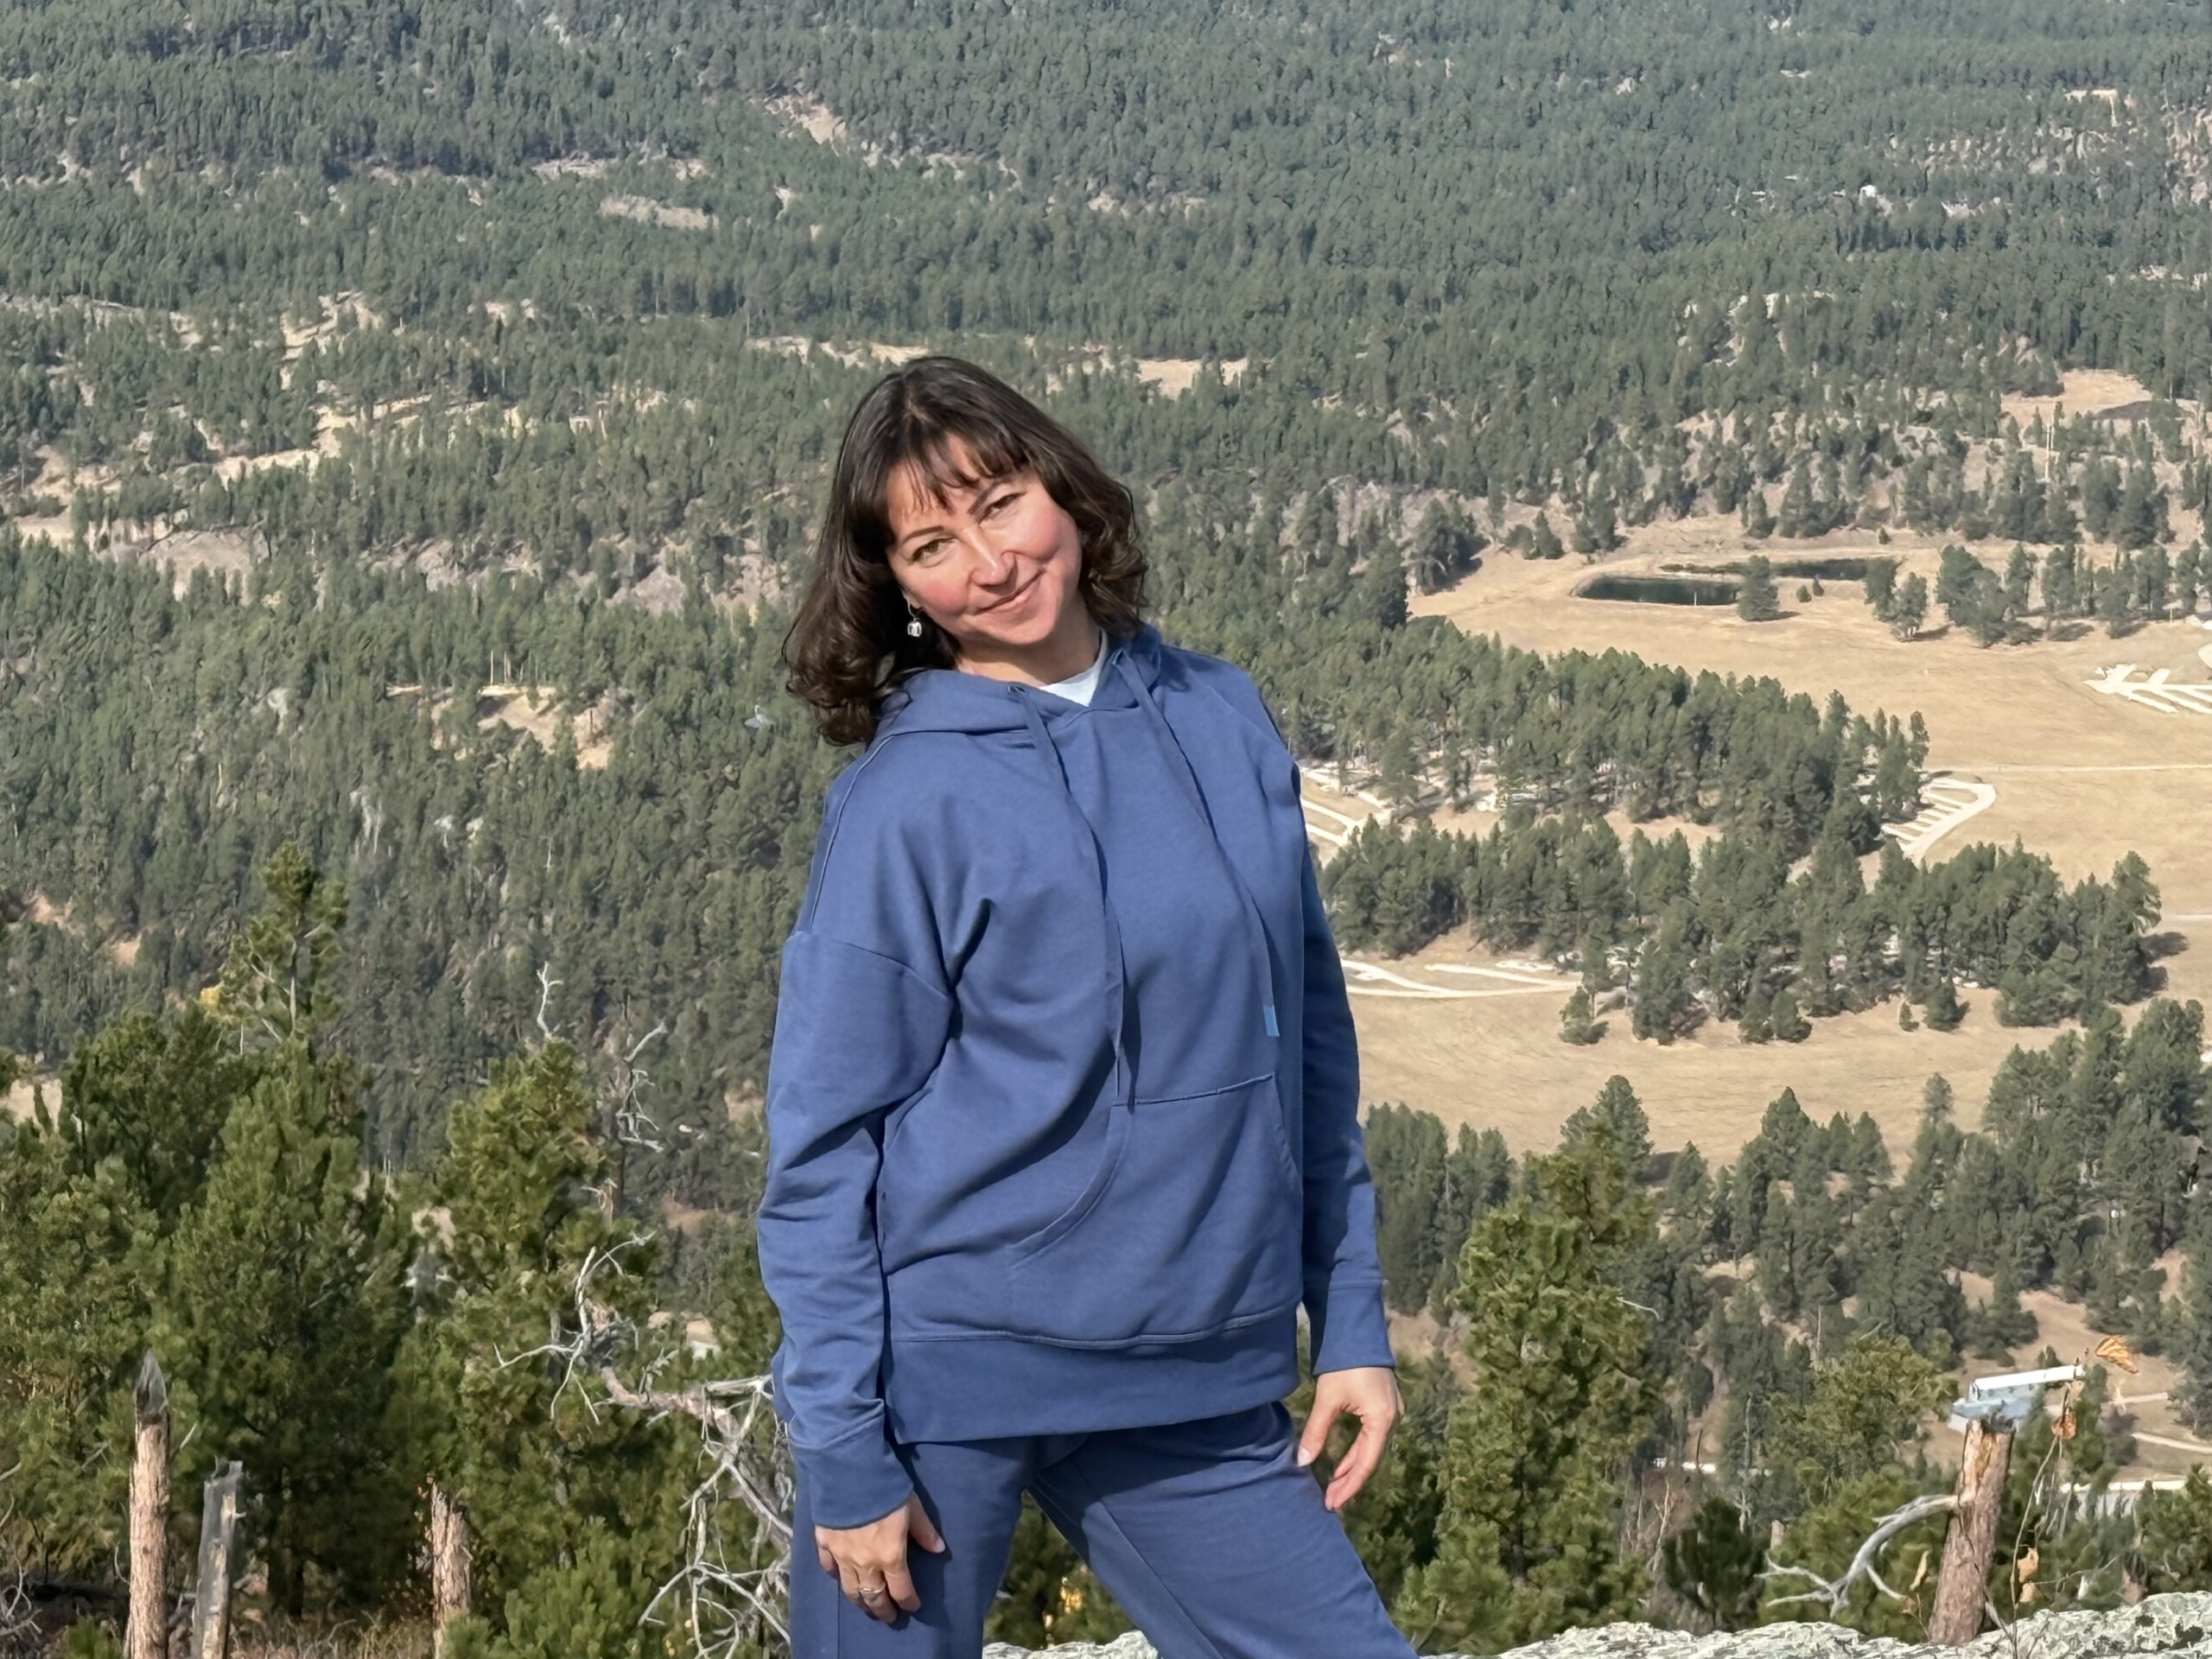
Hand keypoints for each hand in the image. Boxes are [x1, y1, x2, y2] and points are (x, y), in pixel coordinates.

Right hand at [814, 1492, 946, 1621]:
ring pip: (850, 1590)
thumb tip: (939, 1549)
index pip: (901, 1590)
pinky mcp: (824, 1544)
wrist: (850, 1473)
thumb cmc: (887, 1490)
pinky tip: (839, 1579)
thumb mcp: (913, 1508)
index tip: (913, 1606)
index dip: (909, 1601)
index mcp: (890, 1557)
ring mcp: (842, 1556)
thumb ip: (924, 1531)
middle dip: (882, 1610)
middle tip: (888, 1617)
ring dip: (859, 1602)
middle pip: (873, 1597)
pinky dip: (835, 1576)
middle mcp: (865, 1564)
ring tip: (865, 1607)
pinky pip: (829, 1568)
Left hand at [1296, 1365, 1400, 1511]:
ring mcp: (1392, 1413)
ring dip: (1353, 1469)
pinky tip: (1343, 1464)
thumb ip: (1316, 1432)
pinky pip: (1373, 1439)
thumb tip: (1302, 1462)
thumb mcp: (1327, 1399)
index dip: (1349, 1485)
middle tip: (1331, 1501)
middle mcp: (1393, 1420)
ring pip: (1372, 1450)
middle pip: (1372, 1460)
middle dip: (1350, 1481)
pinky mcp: (1385, 1407)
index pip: (1366, 1463)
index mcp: (1382, 1420)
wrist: (1357, 1333)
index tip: (1333, 1502)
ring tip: (1334, 1487)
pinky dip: (1358, 1453)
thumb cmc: (1343, 1365)